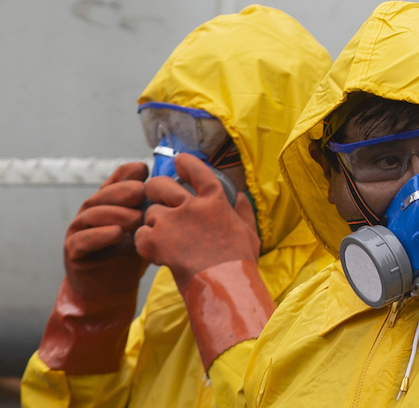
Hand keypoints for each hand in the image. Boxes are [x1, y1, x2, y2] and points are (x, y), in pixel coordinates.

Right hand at [64, 162, 149, 297]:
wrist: (112, 292)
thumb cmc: (131, 258)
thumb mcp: (145, 229)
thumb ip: (152, 209)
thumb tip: (171, 187)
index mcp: (108, 204)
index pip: (114, 182)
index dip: (127, 174)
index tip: (144, 170)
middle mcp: (91, 213)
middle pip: (103, 196)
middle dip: (123, 191)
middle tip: (142, 191)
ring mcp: (78, 231)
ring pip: (92, 215)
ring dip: (115, 214)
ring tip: (136, 218)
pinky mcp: (73, 252)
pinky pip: (82, 240)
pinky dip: (99, 235)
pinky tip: (117, 234)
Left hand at [135, 153, 272, 369]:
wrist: (224, 286)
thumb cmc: (240, 263)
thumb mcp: (249, 233)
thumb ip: (244, 212)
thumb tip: (241, 197)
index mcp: (215, 201)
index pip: (197, 171)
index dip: (185, 163)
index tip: (179, 161)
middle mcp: (190, 206)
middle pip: (160, 185)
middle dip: (154, 190)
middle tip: (156, 199)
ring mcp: (171, 222)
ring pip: (149, 212)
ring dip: (153, 224)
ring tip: (165, 240)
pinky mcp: (155, 240)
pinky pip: (141, 235)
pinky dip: (146, 244)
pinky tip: (158, 254)